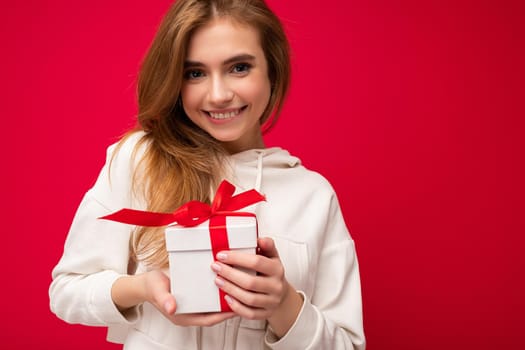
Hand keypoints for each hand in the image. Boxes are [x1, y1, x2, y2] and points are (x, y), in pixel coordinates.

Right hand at [113, 270, 234, 326]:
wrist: (146, 282)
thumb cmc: (152, 287)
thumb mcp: (157, 291)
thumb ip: (164, 299)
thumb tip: (172, 307)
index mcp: (183, 316)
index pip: (209, 319)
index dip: (224, 315)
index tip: (237, 307)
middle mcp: (191, 312)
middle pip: (215, 313)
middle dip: (230, 306)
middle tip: (244, 295)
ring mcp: (193, 305)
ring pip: (214, 305)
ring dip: (226, 298)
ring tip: (240, 287)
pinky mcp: (194, 297)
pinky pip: (209, 298)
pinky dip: (219, 291)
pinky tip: (227, 281)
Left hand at [210, 237, 302, 336]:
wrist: (281, 294)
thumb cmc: (271, 272)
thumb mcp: (272, 256)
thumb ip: (267, 246)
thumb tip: (260, 239)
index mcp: (277, 269)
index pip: (257, 262)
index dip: (237, 258)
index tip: (222, 255)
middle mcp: (276, 286)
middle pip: (251, 282)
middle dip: (230, 274)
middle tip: (215, 267)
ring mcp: (272, 302)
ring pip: (249, 299)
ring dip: (230, 289)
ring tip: (218, 281)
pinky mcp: (266, 314)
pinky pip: (250, 313)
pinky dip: (236, 307)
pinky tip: (226, 298)